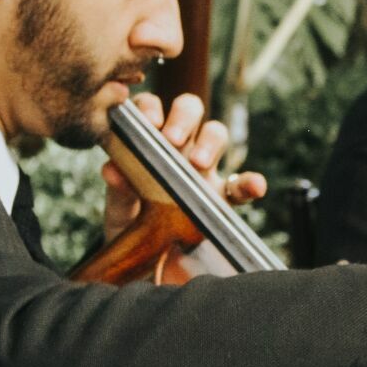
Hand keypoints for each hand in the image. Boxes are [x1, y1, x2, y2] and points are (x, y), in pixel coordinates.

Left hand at [101, 93, 266, 239]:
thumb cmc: (131, 222)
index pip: (151, 107)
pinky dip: (251, 182)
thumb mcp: (119, 207)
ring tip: (199, 164)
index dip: (151, 108)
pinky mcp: (224, 197)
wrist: (144, 260)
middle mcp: (179, 147)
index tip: (149, 123)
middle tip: (173, 140)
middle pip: (189, 109)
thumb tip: (112, 169)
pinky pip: (242, 184)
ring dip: (210, 142)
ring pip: (216, 133)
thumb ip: (119, 189)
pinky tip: (255, 186)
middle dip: (183, 118)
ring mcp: (204, 169)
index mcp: (149, 141)